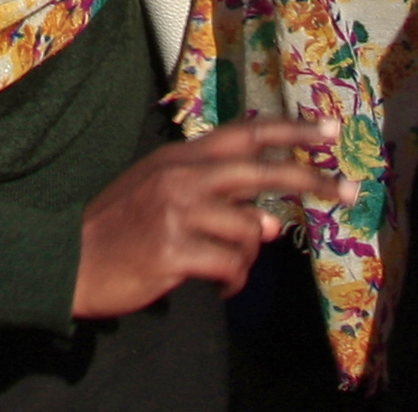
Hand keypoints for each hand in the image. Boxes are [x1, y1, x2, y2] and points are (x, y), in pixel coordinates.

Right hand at [72, 123, 349, 319]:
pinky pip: (230, 266)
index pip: (244, 133)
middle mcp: (181, 176)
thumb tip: (267, 219)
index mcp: (180, 157)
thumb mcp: (158, 189)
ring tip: (229, 269)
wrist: (71, 260)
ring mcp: (177, 212)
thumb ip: (209, 194)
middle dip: (311, 179)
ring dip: (249, 256)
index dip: (290, 131)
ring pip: (249, 229)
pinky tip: (217, 287)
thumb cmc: (119, 226)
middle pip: (262, 171)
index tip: (329, 130)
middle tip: (347, 191)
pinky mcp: (173, 251)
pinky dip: (232, 282)